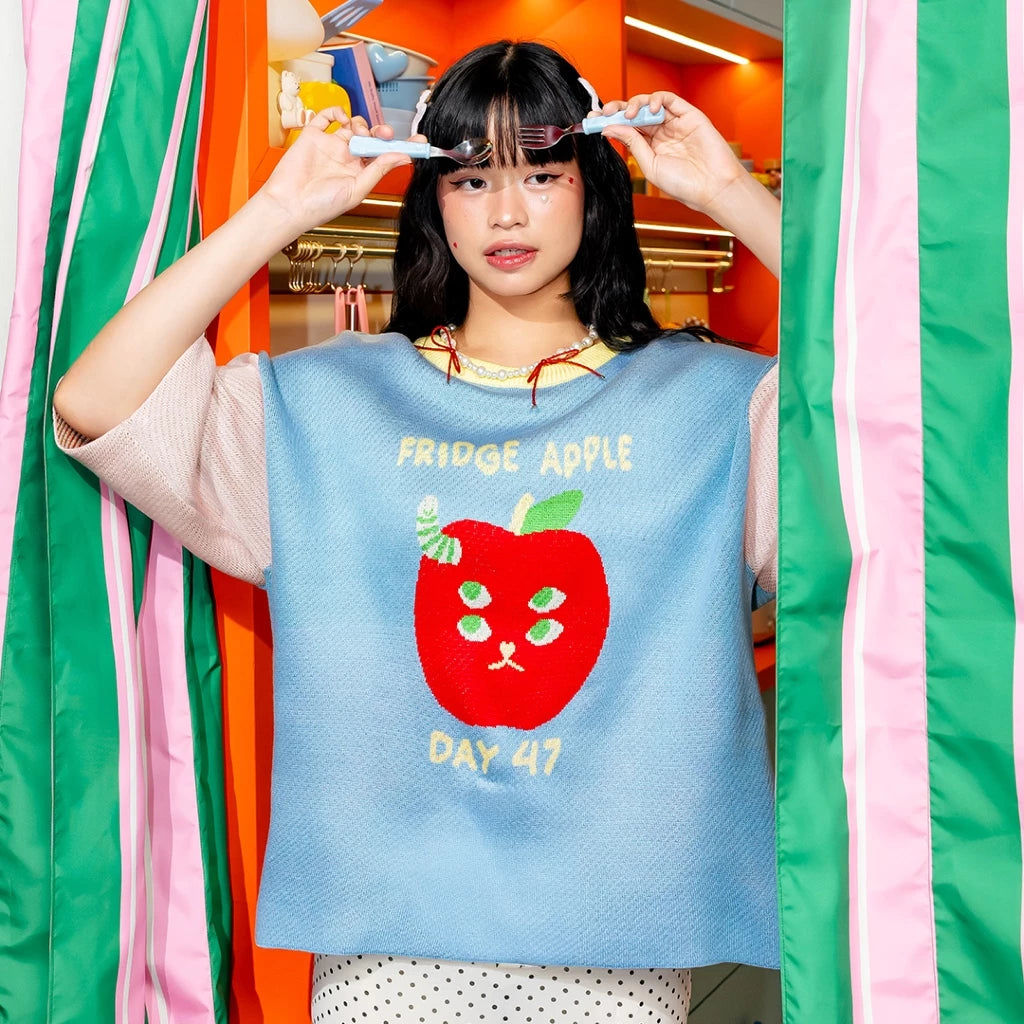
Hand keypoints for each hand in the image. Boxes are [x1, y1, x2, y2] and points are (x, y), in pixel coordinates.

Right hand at [258, 107, 412, 233]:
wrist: (290, 204)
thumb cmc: (321, 206)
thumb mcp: (357, 188)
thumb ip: (379, 169)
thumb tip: (403, 156)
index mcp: (360, 173)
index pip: (385, 155)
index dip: (401, 147)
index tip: (419, 142)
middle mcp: (347, 158)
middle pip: (371, 137)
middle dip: (381, 133)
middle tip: (386, 134)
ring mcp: (331, 145)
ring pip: (353, 125)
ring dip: (361, 124)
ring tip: (359, 134)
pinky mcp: (313, 136)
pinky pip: (327, 117)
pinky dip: (337, 112)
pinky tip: (343, 119)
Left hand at [598, 92, 747, 216]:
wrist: (712, 187)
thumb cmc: (684, 185)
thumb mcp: (650, 165)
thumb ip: (632, 143)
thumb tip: (609, 128)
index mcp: (650, 147)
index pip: (625, 129)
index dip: (609, 122)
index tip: (592, 122)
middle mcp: (660, 132)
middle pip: (634, 114)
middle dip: (616, 109)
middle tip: (603, 113)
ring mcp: (674, 122)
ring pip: (649, 103)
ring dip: (634, 104)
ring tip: (629, 115)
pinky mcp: (688, 114)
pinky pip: (669, 99)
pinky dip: (656, 99)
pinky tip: (649, 109)